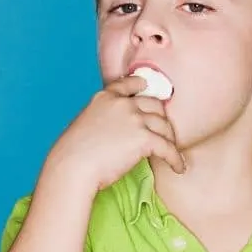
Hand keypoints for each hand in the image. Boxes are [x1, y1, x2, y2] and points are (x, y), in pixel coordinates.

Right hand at [48, 75, 185, 189]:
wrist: (73, 166)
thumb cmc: (73, 153)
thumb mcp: (86, 123)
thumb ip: (105, 118)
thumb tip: (119, 131)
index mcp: (105, 97)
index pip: (130, 84)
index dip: (143, 86)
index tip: (149, 88)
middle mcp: (122, 104)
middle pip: (155, 106)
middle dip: (162, 119)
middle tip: (165, 133)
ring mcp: (134, 119)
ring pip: (164, 126)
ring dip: (171, 140)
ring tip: (172, 153)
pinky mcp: (144, 138)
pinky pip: (168, 148)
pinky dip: (175, 159)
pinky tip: (179, 167)